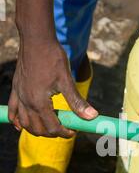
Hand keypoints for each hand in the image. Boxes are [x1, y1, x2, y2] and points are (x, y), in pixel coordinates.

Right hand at [8, 0, 97, 137]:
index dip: (65, 132)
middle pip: (38, 129)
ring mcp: (19, 96)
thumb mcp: (67, 80)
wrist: (36, 39)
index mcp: (40, 102)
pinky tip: (21, 125)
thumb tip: (92, 116)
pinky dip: (17, 121)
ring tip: (48, 128)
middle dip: (52, 133)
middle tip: (64, 128)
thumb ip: (77, 101)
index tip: (74, 130)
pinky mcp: (15, 89)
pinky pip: (13, 111)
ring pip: (24, 123)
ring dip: (36, 130)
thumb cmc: (53, 57)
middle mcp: (27, 102)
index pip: (52, 127)